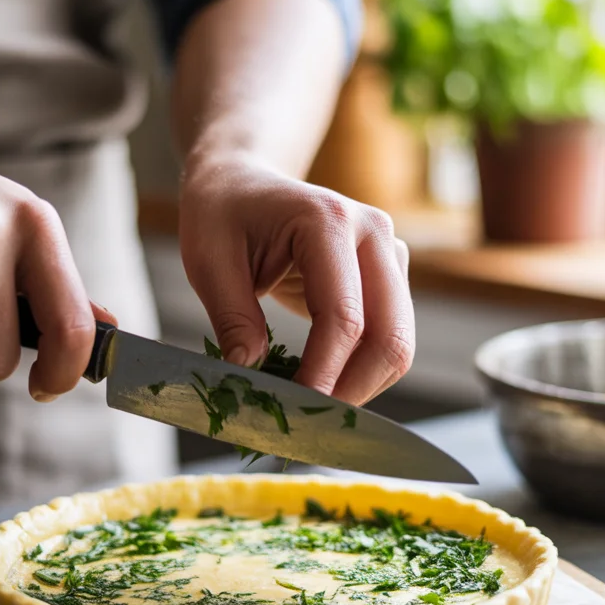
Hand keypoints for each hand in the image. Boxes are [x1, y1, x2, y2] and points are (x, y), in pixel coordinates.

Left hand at [179, 153, 413, 404]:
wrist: (243, 179)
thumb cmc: (221, 212)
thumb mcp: (208, 260)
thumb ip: (230, 317)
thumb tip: (249, 376)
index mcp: (328, 221)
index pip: (343, 317)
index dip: (322, 374)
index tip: (291, 411)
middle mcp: (373, 233)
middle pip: (390, 336)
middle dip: (351, 391)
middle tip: (306, 424)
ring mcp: (389, 253)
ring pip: (397, 344)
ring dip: (359, 387)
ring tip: (310, 410)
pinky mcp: (389, 274)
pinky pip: (388, 337)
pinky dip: (360, 371)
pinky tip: (321, 386)